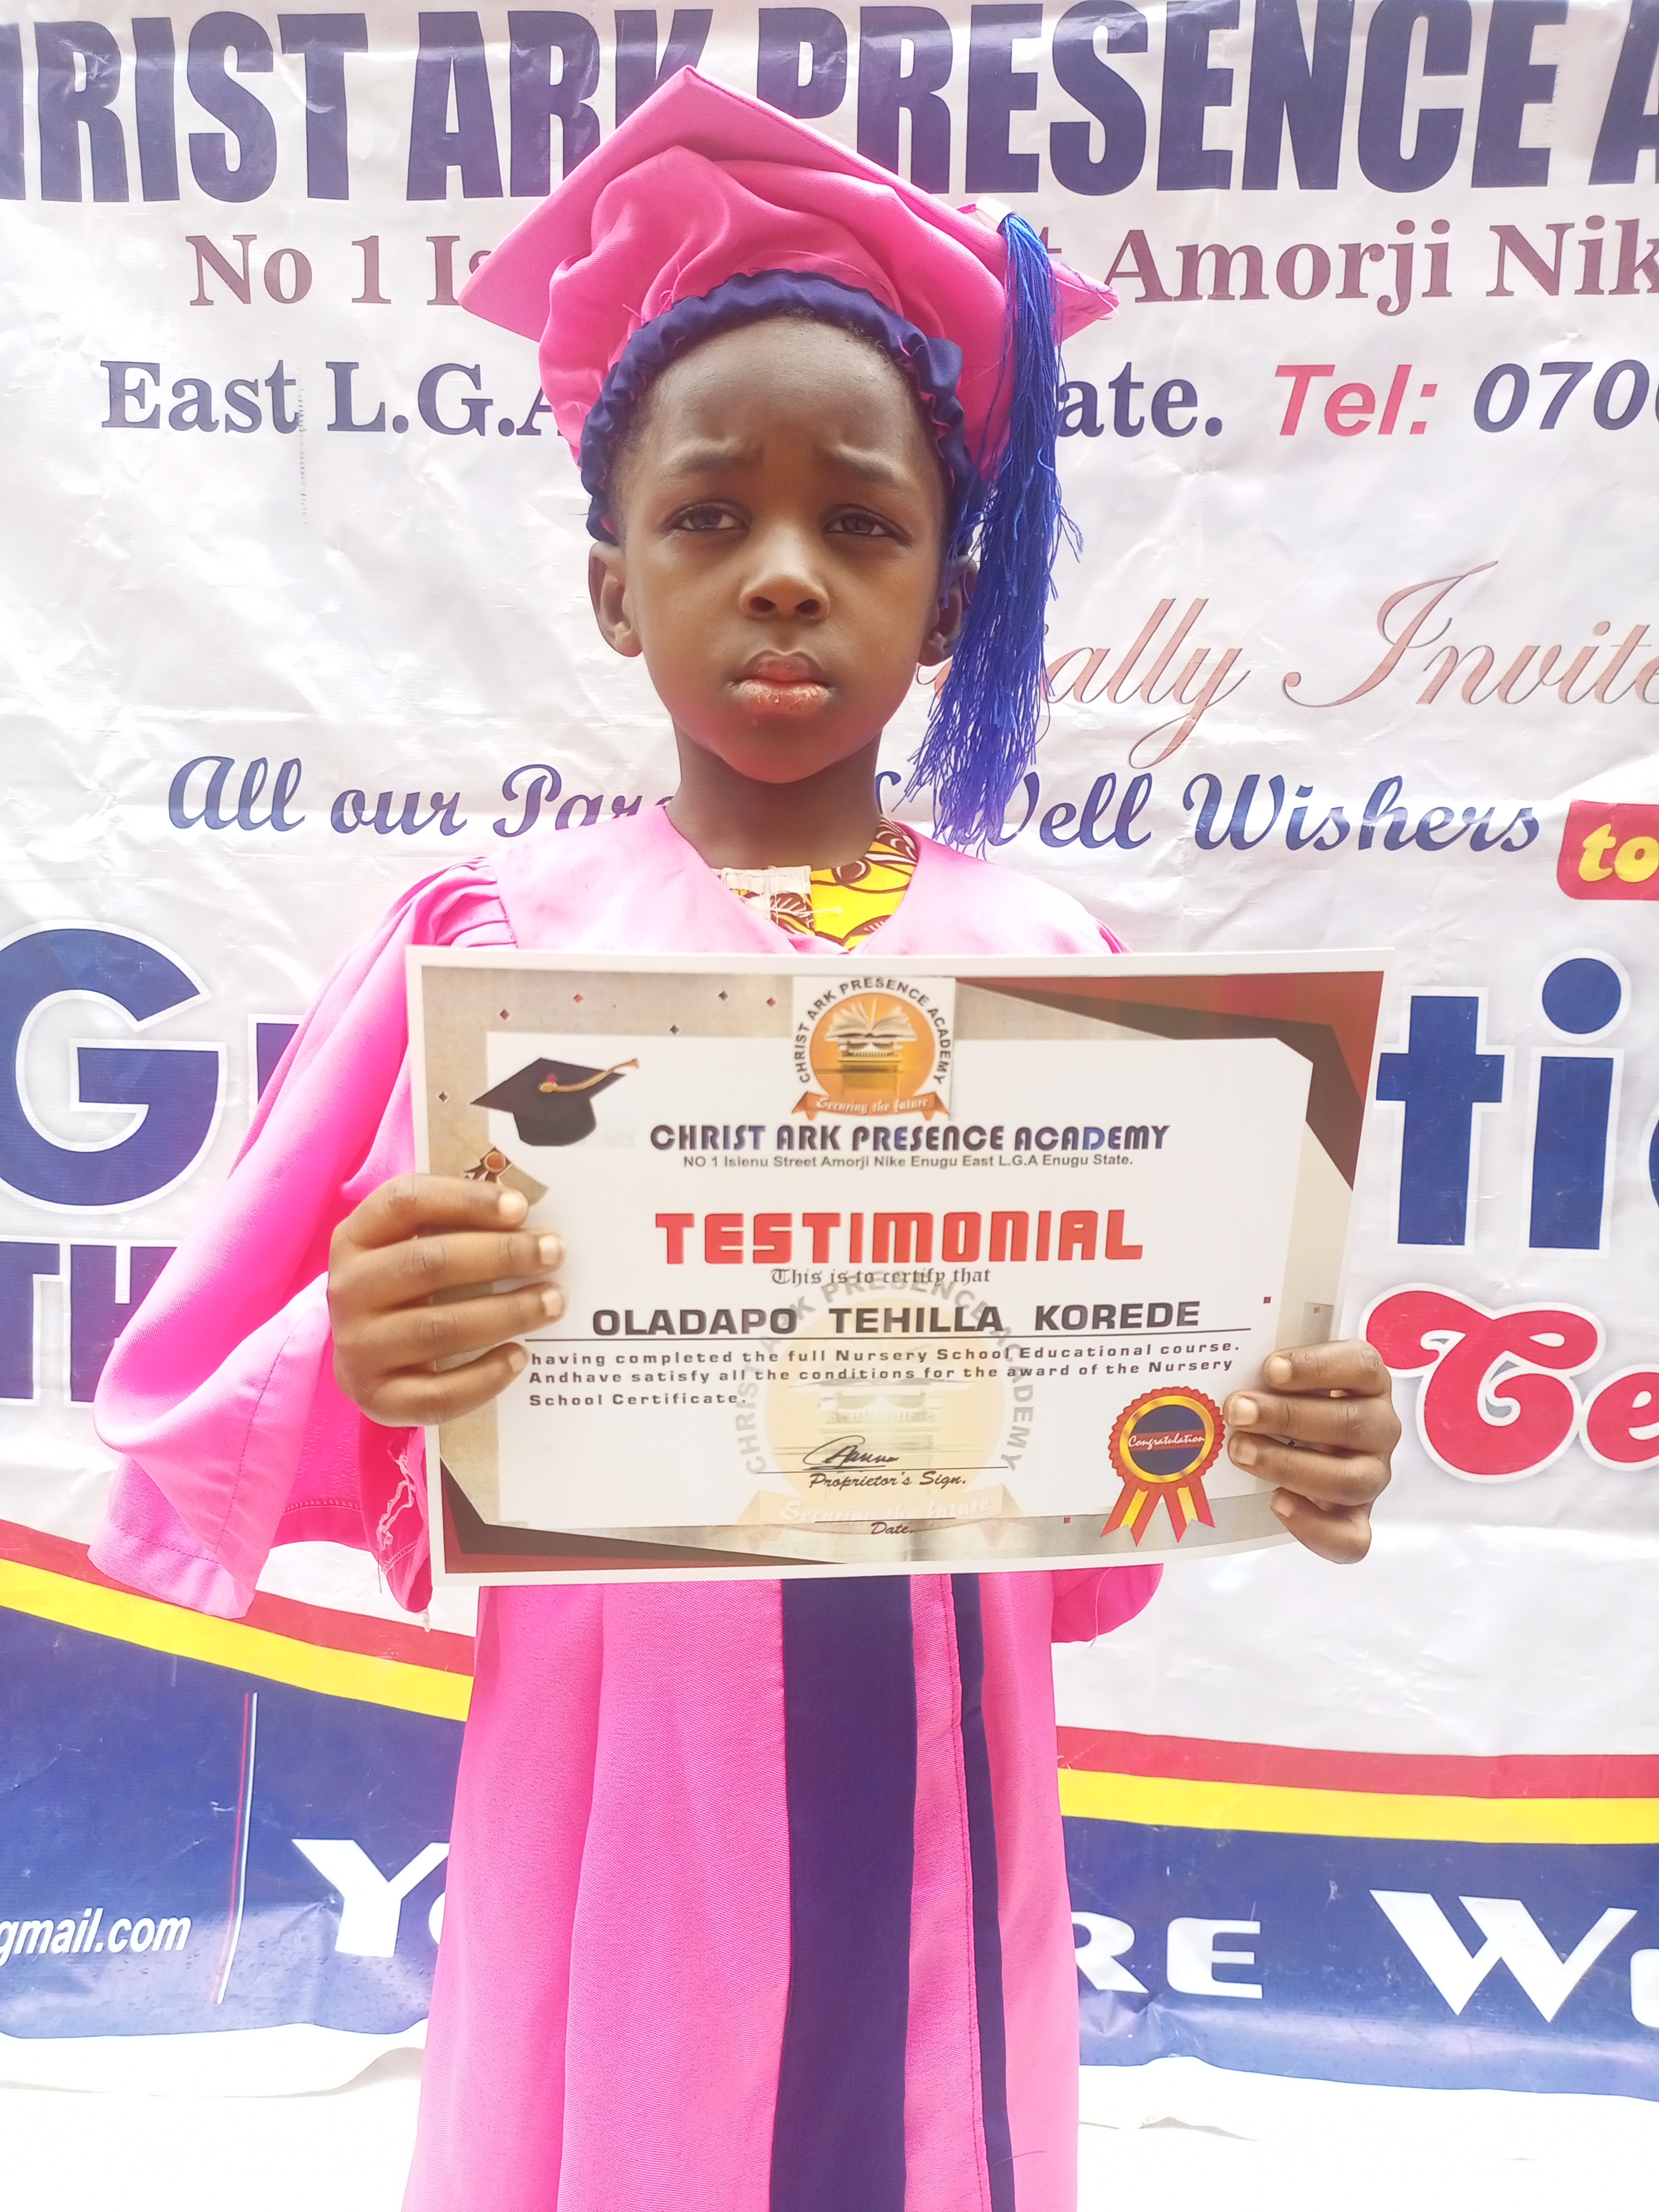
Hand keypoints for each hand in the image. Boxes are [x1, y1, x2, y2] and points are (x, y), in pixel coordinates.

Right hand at [329, 1175, 564, 1426]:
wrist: (366, 1357)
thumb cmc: (408, 1288)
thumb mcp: (414, 1246)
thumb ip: (459, 1228)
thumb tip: (532, 1226)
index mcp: (356, 1237)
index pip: (406, 1202)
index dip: (465, 1200)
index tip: (521, 1207)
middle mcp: (348, 1290)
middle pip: (429, 1263)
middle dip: (501, 1255)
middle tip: (553, 1252)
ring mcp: (359, 1347)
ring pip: (440, 1329)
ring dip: (507, 1313)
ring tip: (553, 1301)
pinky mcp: (378, 1398)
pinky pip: (438, 1394)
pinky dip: (485, 1377)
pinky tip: (520, 1356)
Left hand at [1223, 1339, 1398, 1563]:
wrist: (1302, 1450)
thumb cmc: (1289, 1401)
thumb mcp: (1284, 1380)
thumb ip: (1268, 1373)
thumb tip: (1220, 1365)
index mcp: (1368, 1382)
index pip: (1362, 1366)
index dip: (1318, 1366)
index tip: (1270, 1369)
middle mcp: (1379, 1428)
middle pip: (1350, 1423)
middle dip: (1287, 1417)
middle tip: (1237, 1411)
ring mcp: (1372, 1476)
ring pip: (1350, 1480)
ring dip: (1290, 1466)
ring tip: (1241, 1452)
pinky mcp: (1357, 1519)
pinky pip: (1351, 1537)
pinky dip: (1314, 1526)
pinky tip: (1276, 1502)